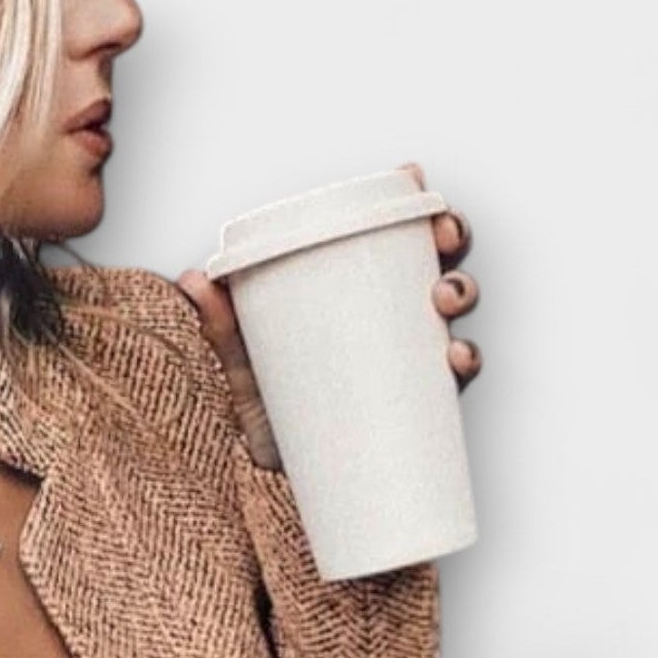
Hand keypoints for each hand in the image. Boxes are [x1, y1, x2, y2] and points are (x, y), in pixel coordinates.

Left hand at [174, 161, 482, 473]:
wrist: (279, 478)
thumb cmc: (270, 408)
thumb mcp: (243, 363)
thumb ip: (221, 326)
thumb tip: (192, 278)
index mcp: (362, 292)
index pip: (400, 235)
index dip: (415, 198)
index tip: (417, 179)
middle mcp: (395, 320)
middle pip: (440, 259)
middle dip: (452, 239)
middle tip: (438, 241)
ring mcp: (411, 361)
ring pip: (453, 311)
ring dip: (461, 291)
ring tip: (442, 301)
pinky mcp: (418, 406)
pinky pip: (454, 378)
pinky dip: (466, 363)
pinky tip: (458, 357)